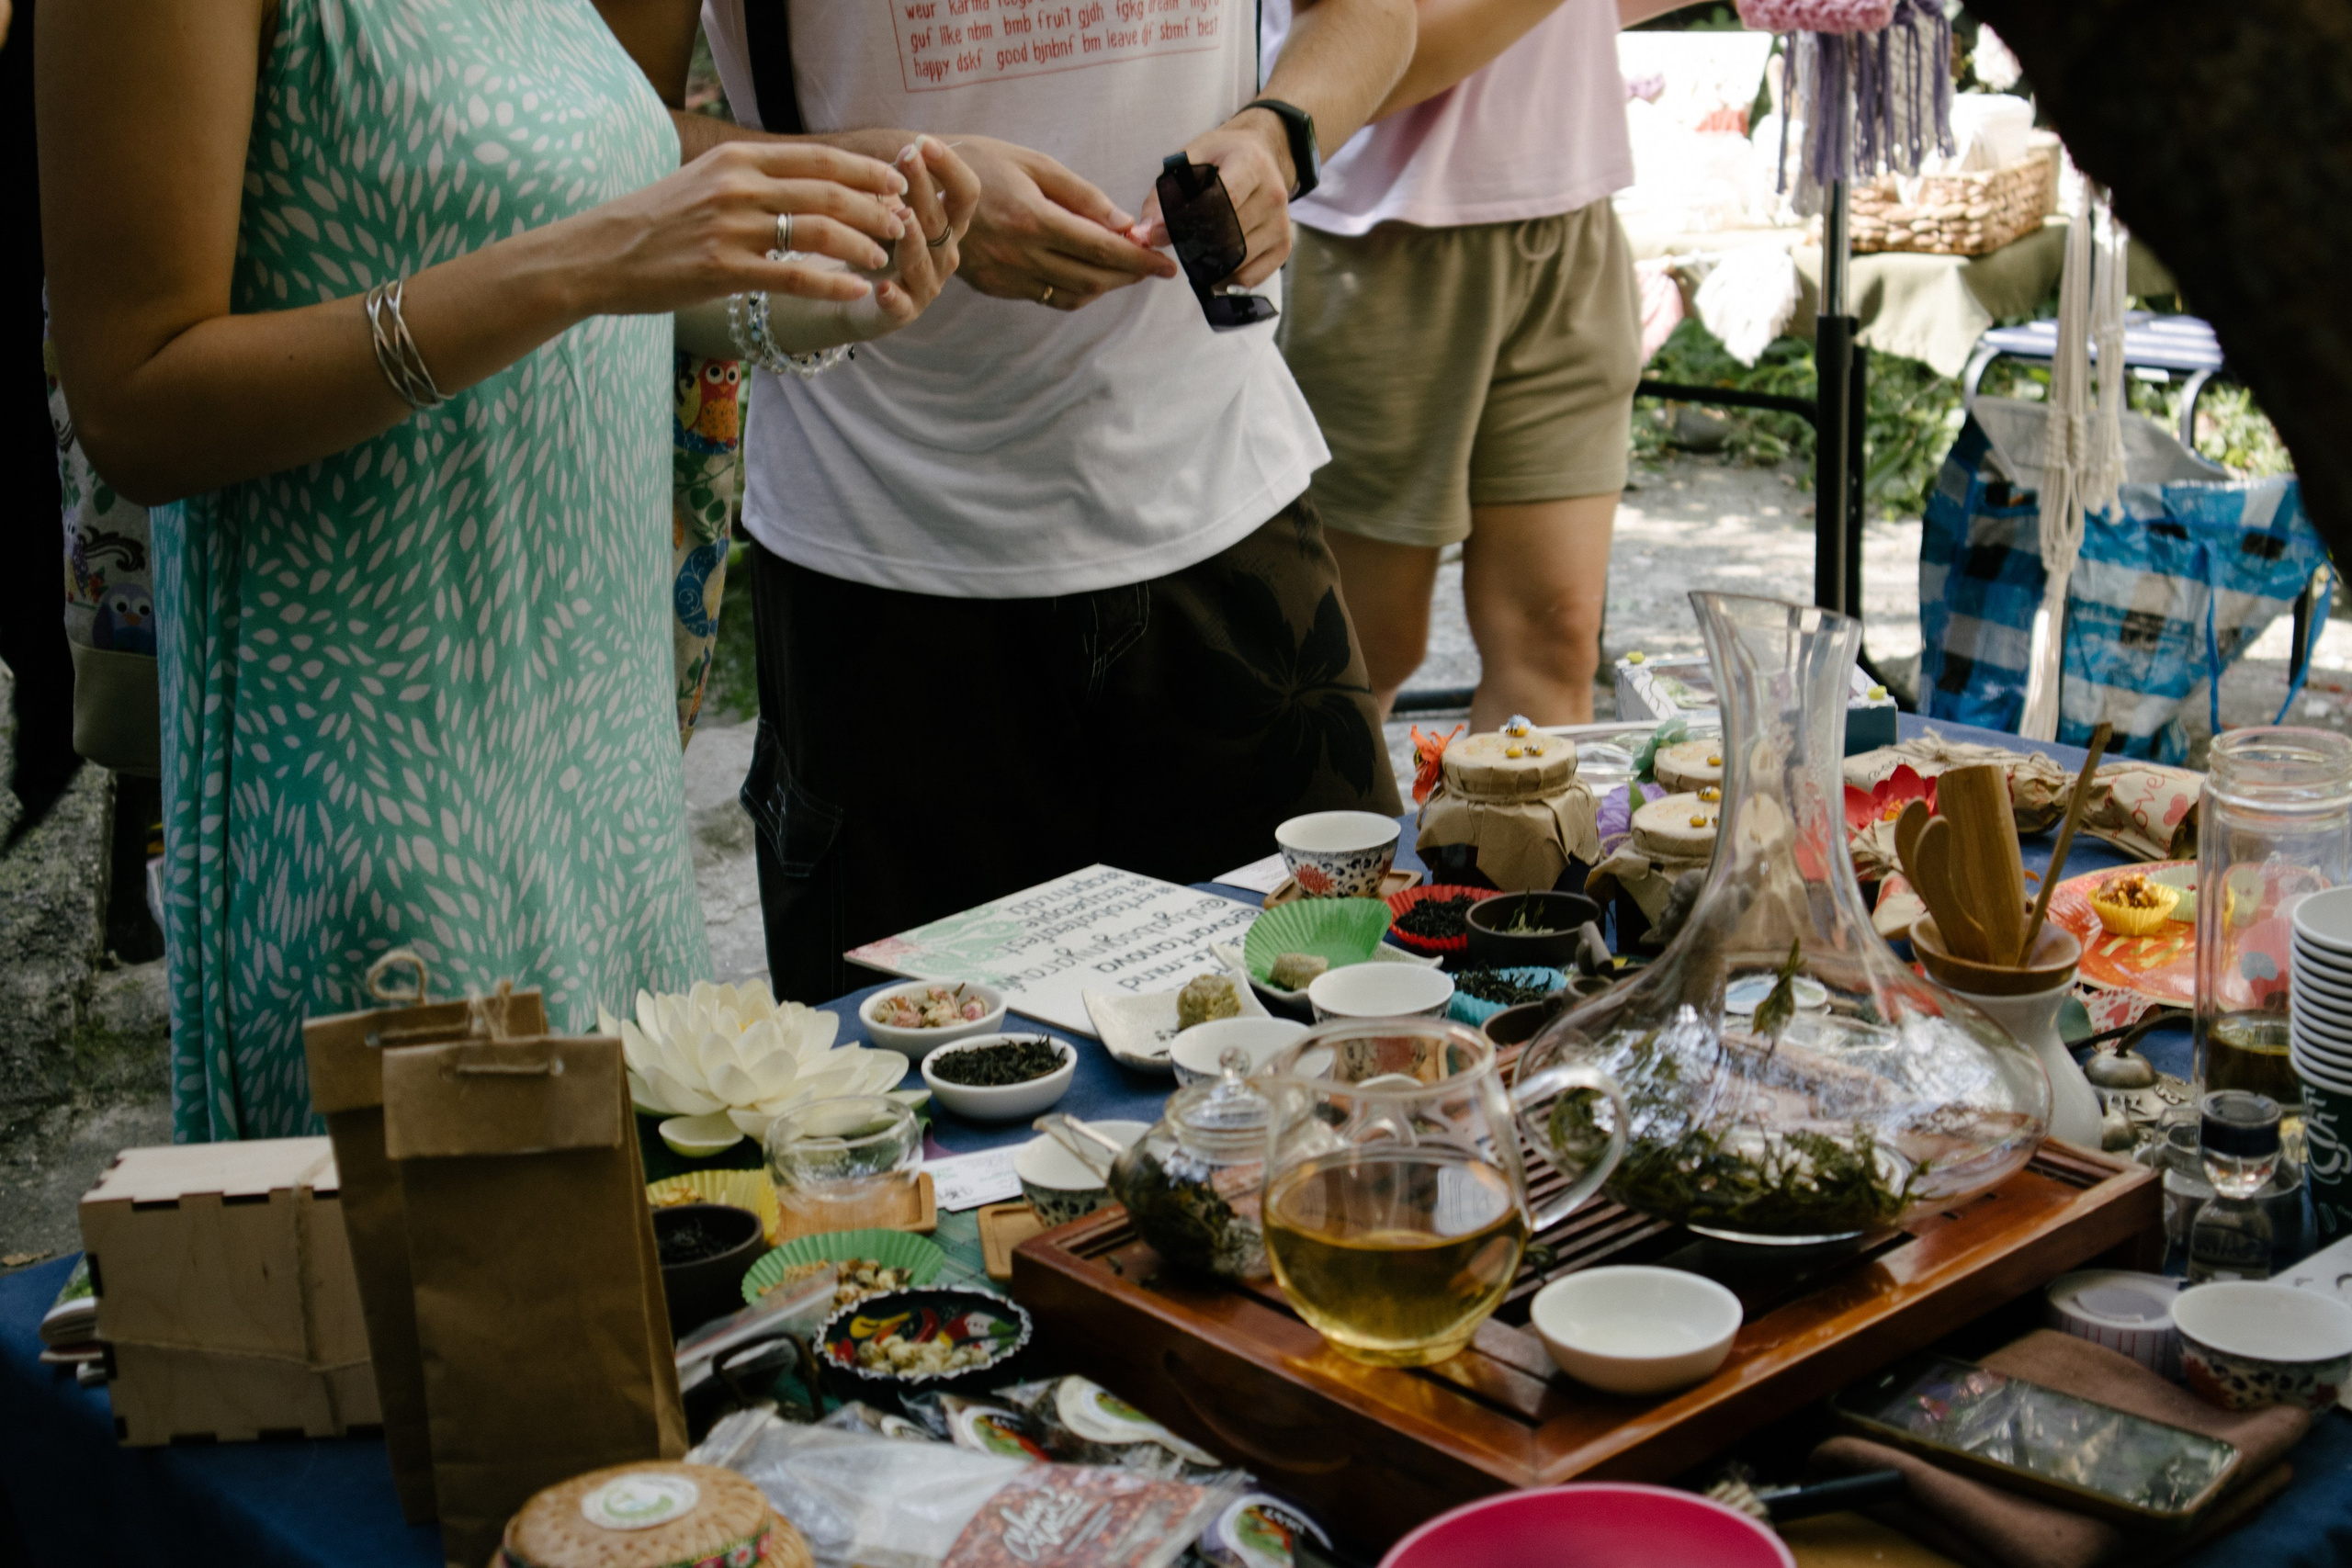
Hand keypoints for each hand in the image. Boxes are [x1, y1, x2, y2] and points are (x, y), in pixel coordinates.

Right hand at [569, 139, 910, 316]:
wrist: (599, 254)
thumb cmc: (656, 222)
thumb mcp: (704, 180)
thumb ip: (752, 178)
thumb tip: (802, 182)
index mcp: (738, 158)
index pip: (818, 158)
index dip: (864, 171)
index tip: (895, 183)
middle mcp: (738, 185)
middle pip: (827, 191)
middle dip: (874, 207)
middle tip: (903, 222)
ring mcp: (731, 227)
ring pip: (818, 230)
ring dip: (861, 243)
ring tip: (884, 255)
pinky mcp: (723, 268)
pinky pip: (793, 275)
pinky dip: (832, 283)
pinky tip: (858, 289)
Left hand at [865, 135, 978, 328]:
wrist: (856, 294)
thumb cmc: (879, 243)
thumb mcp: (888, 208)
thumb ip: (897, 185)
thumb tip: (908, 149)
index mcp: (947, 225)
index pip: (964, 193)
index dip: (950, 167)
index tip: (925, 141)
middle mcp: (944, 254)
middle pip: (941, 220)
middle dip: (925, 186)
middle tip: (907, 156)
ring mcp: (926, 284)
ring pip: (923, 260)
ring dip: (913, 238)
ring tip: (900, 218)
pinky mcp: (902, 312)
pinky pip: (902, 306)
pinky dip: (893, 297)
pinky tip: (881, 288)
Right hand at [949, 136, 1175, 310]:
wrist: (919, 189)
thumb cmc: (979, 163)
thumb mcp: (1033, 164)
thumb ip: (1081, 195)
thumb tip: (1123, 223)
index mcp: (1033, 219)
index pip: (1101, 248)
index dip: (1139, 259)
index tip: (1166, 265)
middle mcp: (1020, 254)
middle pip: (1093, 277)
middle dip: (1130, 275)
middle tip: (1153, 267)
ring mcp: (1006, 276)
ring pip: (1073, 295)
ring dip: (1106, 286)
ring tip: (1125, 271)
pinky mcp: (995, 288)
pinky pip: (1047, 297)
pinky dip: (1077, 291)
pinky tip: (1089, 275)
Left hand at [1131, 109, 1294, 288]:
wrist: (1261, 154)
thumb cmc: (1220, 157)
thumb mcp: (1189, 160)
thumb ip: (1164, 195)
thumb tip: (1146, 235)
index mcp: (1250, 164)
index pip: (1224, 200)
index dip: (1189, 222)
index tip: (1160, 235)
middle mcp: (1273, 194)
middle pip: (1228, 235)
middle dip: (1194, 245)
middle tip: (1177, 243)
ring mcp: (1281, 222)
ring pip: (1237, 259)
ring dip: (1209, 263)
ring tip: (1194, 251)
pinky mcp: (1284, 245)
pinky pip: (1252, 276)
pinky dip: (1227, 278)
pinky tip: (1215, 264)